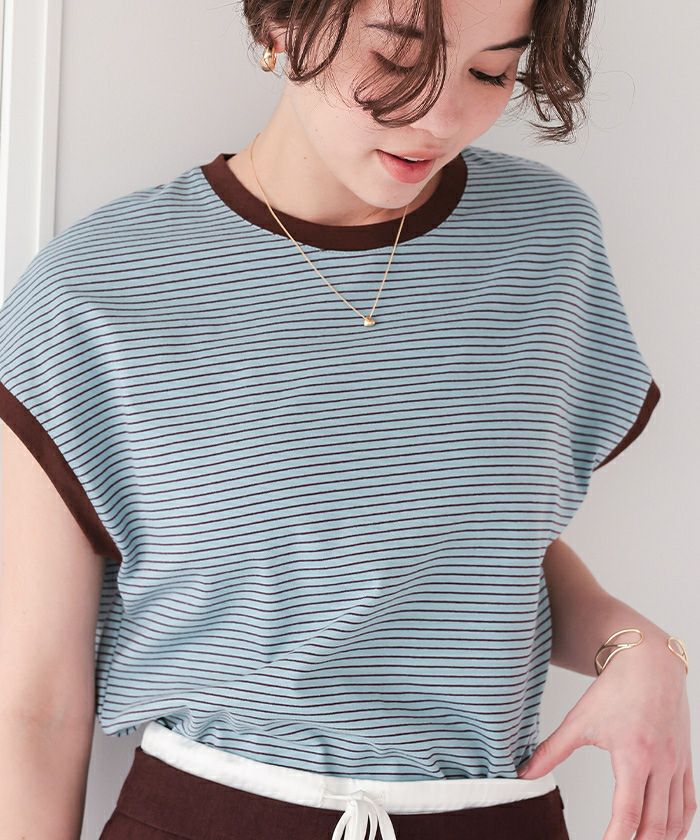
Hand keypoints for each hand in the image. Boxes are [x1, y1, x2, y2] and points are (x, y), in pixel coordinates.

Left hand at [515, 640, 695, 838]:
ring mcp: (676, 764)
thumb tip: (525, 773)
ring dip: (660, 839)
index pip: (628, 814)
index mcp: (633, 756)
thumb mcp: (579, 721)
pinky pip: (689, 802)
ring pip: (675, 818)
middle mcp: (660, 764)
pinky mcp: (685, 760)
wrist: (649, 663)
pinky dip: (680, 824)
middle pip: (655, 825)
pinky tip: (667, 834)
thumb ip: (553, 751)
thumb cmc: (614, 690)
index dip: (617, 838)